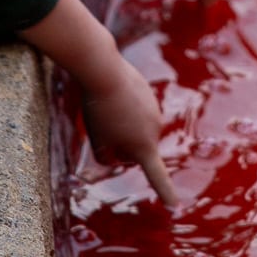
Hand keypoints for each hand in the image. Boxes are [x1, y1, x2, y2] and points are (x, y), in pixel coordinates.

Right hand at [21, 0, 176, 206]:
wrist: (102, 68)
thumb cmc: (97, 67)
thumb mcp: (99, 77)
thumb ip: (98, 85)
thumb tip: (81, 50)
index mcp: (148, 105)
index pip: (128, 126)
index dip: (119, 122)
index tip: (120, 119)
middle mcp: (154, 119)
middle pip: (119, 144)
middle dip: (104, 134)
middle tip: (99, 109)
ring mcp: (150, 132)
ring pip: (113, 153)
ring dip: (102, 141)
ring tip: (101, 115)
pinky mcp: (142, 146)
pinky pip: (155, 174)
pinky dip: (166, 191)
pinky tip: (175, 207)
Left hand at [81, 58, 177, 207]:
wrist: (103, 70)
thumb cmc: (99, 110)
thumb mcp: (97, 142)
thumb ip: (108, 157)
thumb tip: (116, 156)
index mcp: (144, 147)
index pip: (157, 176)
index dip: (165, 193)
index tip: (174, 207)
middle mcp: (155, 130)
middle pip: (137, 148)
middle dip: (122, 145)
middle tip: (103, 128)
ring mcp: (154, 110)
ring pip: (137, 127)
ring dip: (124, 124)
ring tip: (106, 108)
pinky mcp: (149, 94)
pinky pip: (136, 108)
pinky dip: (125, 107)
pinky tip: (113, 96)